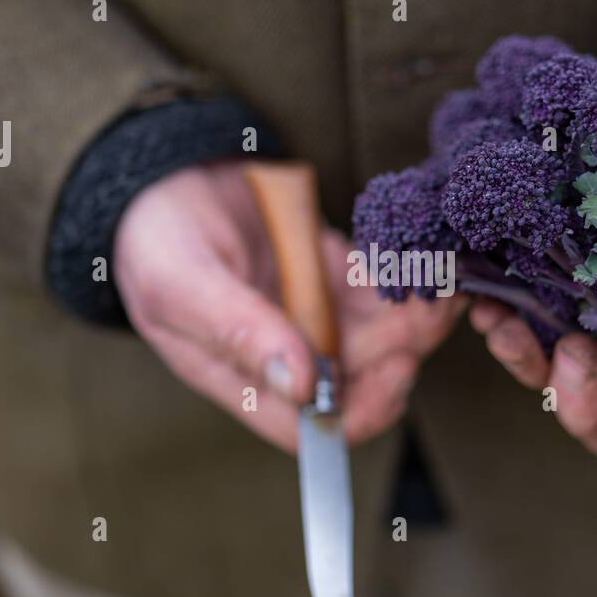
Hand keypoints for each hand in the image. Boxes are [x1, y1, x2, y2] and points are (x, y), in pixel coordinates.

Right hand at [114, 162, 463, 452]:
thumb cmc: (154, 238)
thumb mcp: (183, 285)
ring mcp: (315, 314)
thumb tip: (302, 384)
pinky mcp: (336, 274)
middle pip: (361, 379)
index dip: (361, 410)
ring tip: (442, 282)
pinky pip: (382, 290)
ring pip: (382, 336)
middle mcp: (287, 355)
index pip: (313, 426)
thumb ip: (238, 332)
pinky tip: (426, 259)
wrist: (163, 171)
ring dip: (416, 316)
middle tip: (433, 311)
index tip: (397, 370)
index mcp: (244, 378)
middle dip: (403, 351)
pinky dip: (408, 279)